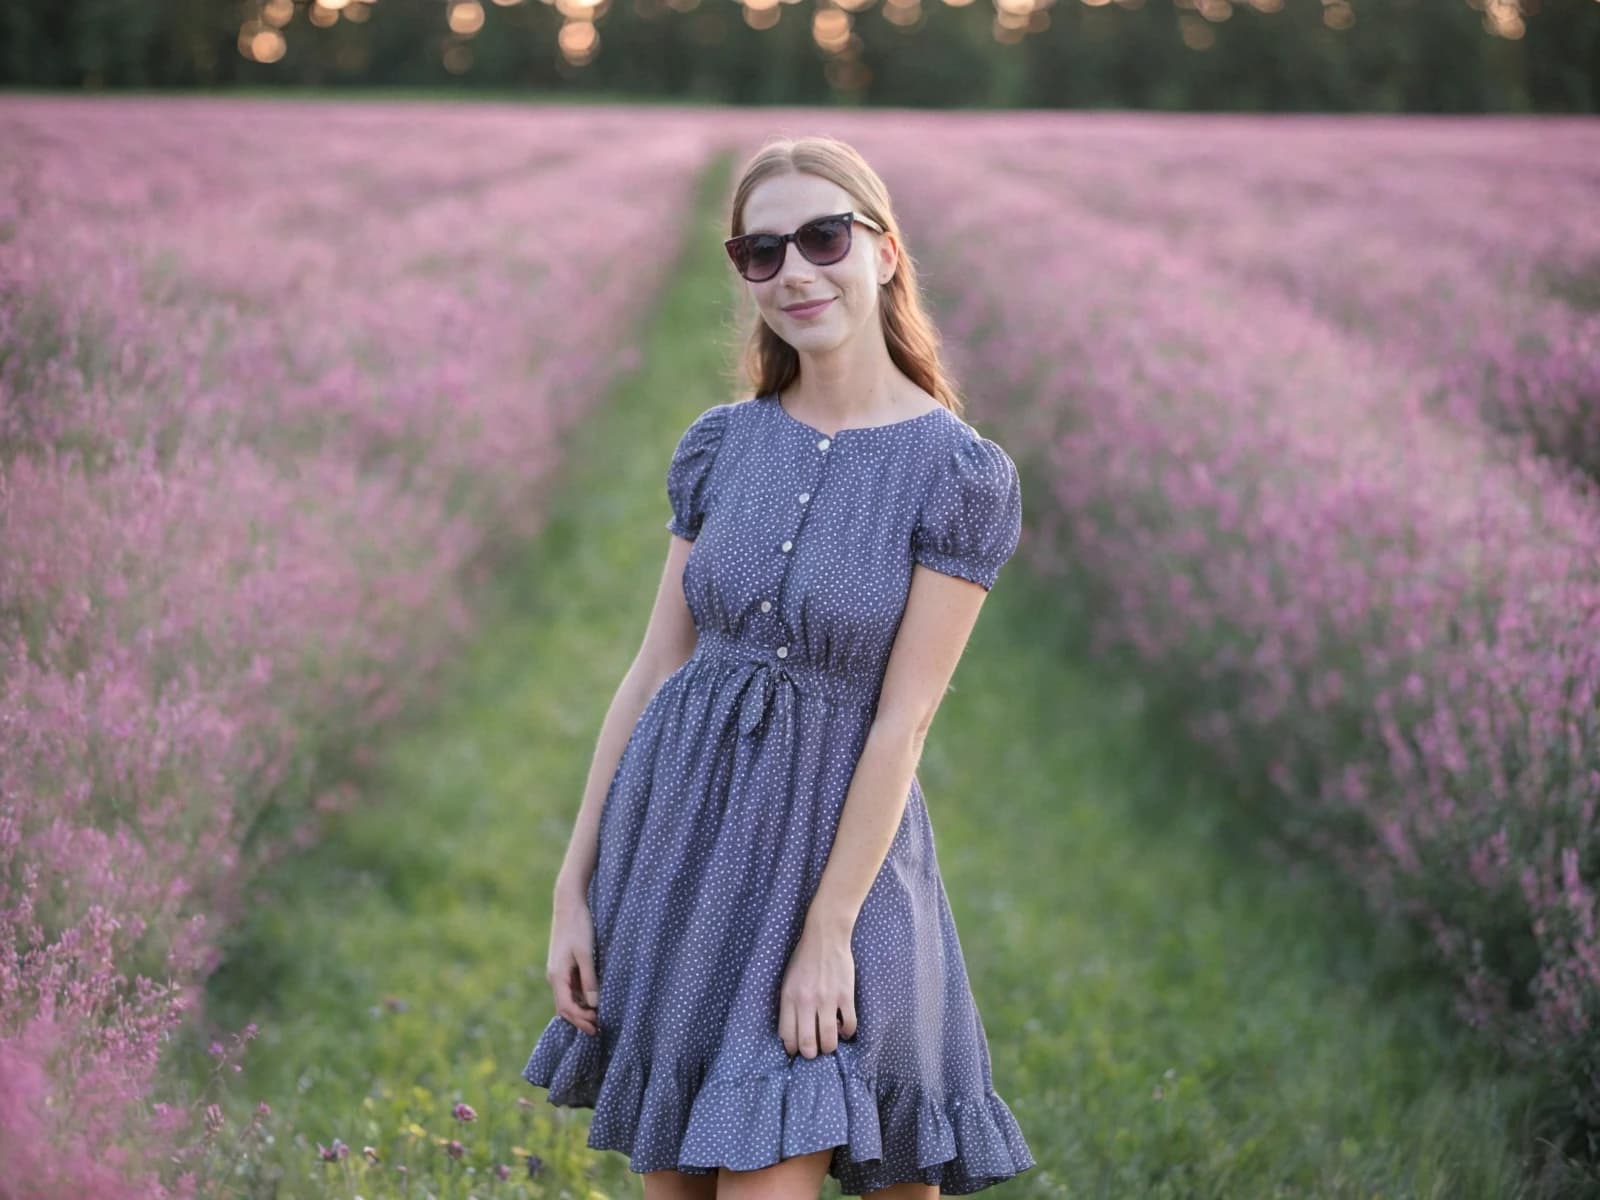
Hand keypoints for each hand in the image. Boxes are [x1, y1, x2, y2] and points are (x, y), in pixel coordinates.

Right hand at [546, 890, 599, 1035]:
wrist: (569, 905)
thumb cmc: (578, 927)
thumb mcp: (586, 954)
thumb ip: (590, 979)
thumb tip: (594, 1004)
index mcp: (557, 976)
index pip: (566, 1008)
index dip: (581, 1020)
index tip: (597, 1027)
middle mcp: (554, 977)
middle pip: (564, 1008)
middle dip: (580, 1020)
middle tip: (598, 1029)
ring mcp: (558, 972)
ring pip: (567, 999)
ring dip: (580, 1011)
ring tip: (597, 1019)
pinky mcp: (563, 966)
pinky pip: (570, 989)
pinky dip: (579, 999)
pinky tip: (592, 1002)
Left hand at [778, 921, 857, 1057]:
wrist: (825, 937)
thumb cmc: (804, 959)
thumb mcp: (787, 981)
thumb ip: (789, 1005)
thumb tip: (793, 1031)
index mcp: (789, 998)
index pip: (787, 1036)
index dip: (792, 1048)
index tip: (796, 1050)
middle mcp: (806, 1002)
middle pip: (808, 1044)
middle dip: (811, 1054)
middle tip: (814, 1051)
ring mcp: (827, 1000)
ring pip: (829, 1039)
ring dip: (829, 1047)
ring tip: (829, 1044)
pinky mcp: (846, 996)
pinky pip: (849, 1025)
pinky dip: (848, 1032)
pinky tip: (845, 1030)